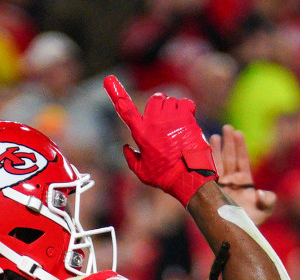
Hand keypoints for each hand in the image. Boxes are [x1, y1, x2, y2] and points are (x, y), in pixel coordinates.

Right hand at [104, 75, 217, 205]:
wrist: (189, 179)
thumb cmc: (166, 178)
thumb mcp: (142, 172)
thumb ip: (131, 159)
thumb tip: (126, 148)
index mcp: (141, 134)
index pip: (126, 111)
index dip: (116, 94)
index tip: (109, 80)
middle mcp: (154, 123)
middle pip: (154, 99)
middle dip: (159, 105)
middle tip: (164, 120)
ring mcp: (171, 119)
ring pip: (171, 101)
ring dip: (173, 109)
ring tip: (177, 125)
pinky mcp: (187, 118)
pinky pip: (186, 102)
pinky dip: (187, 108)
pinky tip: (187, 120)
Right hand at [210, 124, 277, 224]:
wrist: (233, 236)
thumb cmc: (249, 225)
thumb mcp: (264, 212)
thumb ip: (269, 201)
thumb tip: (262, 193)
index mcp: (243, 182)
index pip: (242, 160)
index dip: (240, 146)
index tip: (238, 133)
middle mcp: (231, 181)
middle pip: (229, 157)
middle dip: (228, 142)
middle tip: (227, 127)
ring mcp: (219, 185)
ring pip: (217, 163)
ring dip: (216, 149)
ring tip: (214, 135)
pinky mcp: (209, 190)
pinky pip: (206, 174)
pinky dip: (204, 163)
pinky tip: (202, 152)